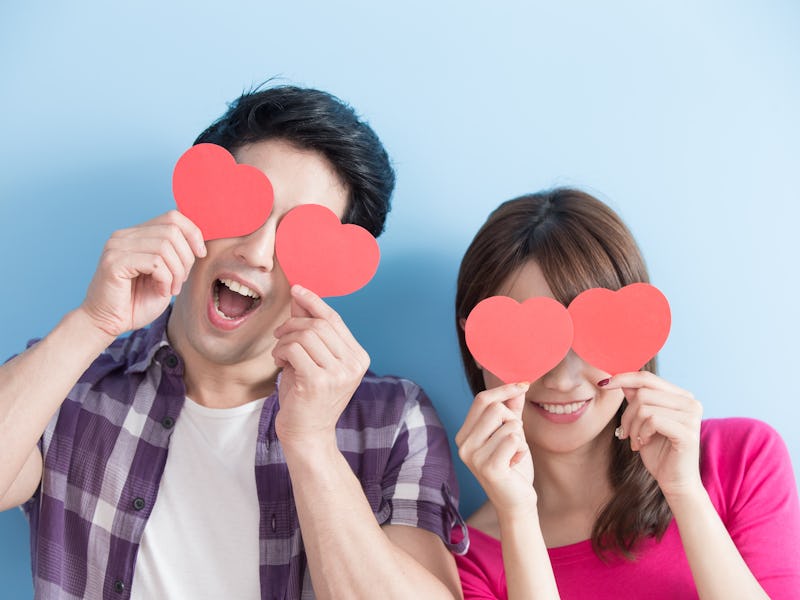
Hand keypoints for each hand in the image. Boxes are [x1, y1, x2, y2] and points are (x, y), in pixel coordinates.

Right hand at [79, 210, 205, 337]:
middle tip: (180, 281)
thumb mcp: (164, 274)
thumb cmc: (136, 302)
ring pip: (165, 247)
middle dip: (186, 258)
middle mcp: (124, 236)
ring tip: (171, 288)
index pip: (172, 217)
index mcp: (136, 235)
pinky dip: (165, 279)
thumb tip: (198, 241)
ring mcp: (116, 247)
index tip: (201, 253)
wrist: (107, 323)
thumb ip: (176, 254)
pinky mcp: (114, 262)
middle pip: (172, 230)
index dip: (192, 233)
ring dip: (176, 272)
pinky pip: (154, 262)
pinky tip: (160, 291)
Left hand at [272, 285, 369, 446]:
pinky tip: (279, 363)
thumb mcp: (313, 359)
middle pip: (319, 325)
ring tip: (280, 354)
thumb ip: (310, 329)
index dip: (315, 302)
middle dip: (293, 324)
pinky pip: (293, 349)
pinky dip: (281, 351)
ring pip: (305, 335)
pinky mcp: (318, 381)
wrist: (307, 434)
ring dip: (285, 340)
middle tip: (280, 335)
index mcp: (359, 358)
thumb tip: (301, 296)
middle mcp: (353, 365)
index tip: (297, 290)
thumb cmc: (308, 397)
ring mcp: (338, 374)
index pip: (335, 320)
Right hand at [455, 382, 535, 514]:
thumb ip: (512, 409)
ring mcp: (474, 457)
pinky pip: (514, 440)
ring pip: (509, 424)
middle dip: (514, 420)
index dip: (504, 390)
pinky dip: (522, 449)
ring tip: (513, 455)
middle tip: (514, 440)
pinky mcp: (489, 468)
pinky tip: (515, 463)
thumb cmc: (513, 466)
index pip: (482, 400)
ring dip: (520, 438)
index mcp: (464, 434)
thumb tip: (518, 386)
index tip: (524, 385)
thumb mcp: (511, 433)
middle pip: (496, 408)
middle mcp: (464, 444)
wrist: (516, 502)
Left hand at [604, 371, 702, 498]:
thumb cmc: (659, 452)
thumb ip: (637, 399)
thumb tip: (621, 379)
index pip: (647, 378)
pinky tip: (643, 443)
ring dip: (632, 426)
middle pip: (643, 392)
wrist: (674, 482)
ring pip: (644, 407)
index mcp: (681, 396)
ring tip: (635, 440)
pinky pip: (652, 420)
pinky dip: (641, 432)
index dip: (623, 378)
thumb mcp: (642, 421)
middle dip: (626, 414)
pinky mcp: (688, 432)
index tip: (604, 384)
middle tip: (624, 432)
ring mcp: (691, 416)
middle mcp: (690, 402)